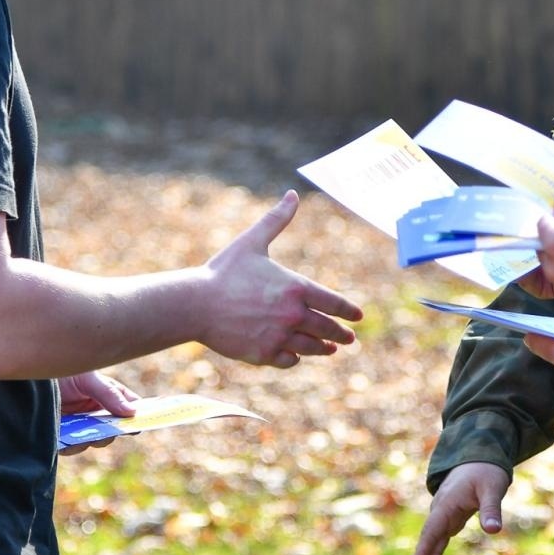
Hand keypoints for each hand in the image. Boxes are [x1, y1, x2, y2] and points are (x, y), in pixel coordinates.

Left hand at [57, 370, 138, 455]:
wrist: (26, 379)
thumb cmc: (60, 371)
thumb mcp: (87, 379)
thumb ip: (109, 394)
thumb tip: (133, 412)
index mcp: (106, 393)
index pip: (128, 406)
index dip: (136, 416)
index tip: (139, 425)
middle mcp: (94, 410)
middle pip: (112, 428)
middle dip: (110, 432)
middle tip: (105, 431)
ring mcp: (78, 423)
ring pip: (92, 440)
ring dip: (88, 440)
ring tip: (80, 436)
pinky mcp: (61, 434)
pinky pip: (71, 446)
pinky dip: (70, 446)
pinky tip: (65, 440)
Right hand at [198, 190, 363, 367]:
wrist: (195, 304)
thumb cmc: (223, 270)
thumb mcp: (252, 241)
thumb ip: (277, 219)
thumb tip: (292, 194)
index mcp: (295, 288)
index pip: (333, 302)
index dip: (348, 310)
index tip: (358, 316)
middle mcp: (293, 315)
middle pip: (327, 328)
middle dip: (341, 334)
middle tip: (350, 338)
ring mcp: (279, 337)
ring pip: (311, 347)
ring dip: (323, 349)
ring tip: (330, 349)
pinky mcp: (262, 354)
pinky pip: (288, 360)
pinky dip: (295, 358)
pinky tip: (297, 355)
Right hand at [410, 461, 510, 554]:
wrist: (477, 457)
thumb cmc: (485, 471)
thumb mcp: (492, 487)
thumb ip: (491, 509)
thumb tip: (494, 531)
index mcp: (446, 504)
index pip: (432, 531)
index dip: (424, 552)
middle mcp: (440, 512)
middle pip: (430, 543)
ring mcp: (443, 518)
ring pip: (433, 545)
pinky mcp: (449, 521)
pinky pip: (438, 543)